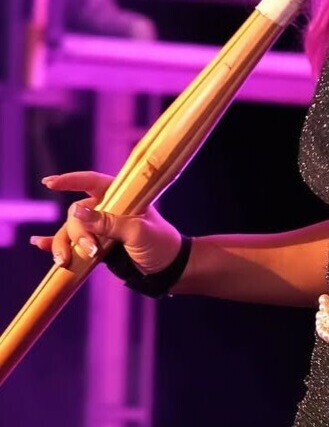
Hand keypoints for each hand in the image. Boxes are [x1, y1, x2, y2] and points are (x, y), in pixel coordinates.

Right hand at [29, 170, 181, 273]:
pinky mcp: (97, 246)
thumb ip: (108, 223)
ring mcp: (101, 228)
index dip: (71, 180)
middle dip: (79, 232)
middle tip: (92, 251)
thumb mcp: (137, 232)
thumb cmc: (159, 244)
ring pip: (71, 231)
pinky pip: (71, 243)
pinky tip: (39, 244)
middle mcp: (108, 209)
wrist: (168, 269)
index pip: (92, 182)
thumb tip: (76, 212)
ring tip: (64, 262)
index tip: (48, 182)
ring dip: (63, 244)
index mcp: (122, 196)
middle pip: (77, 213)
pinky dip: (54, 243)